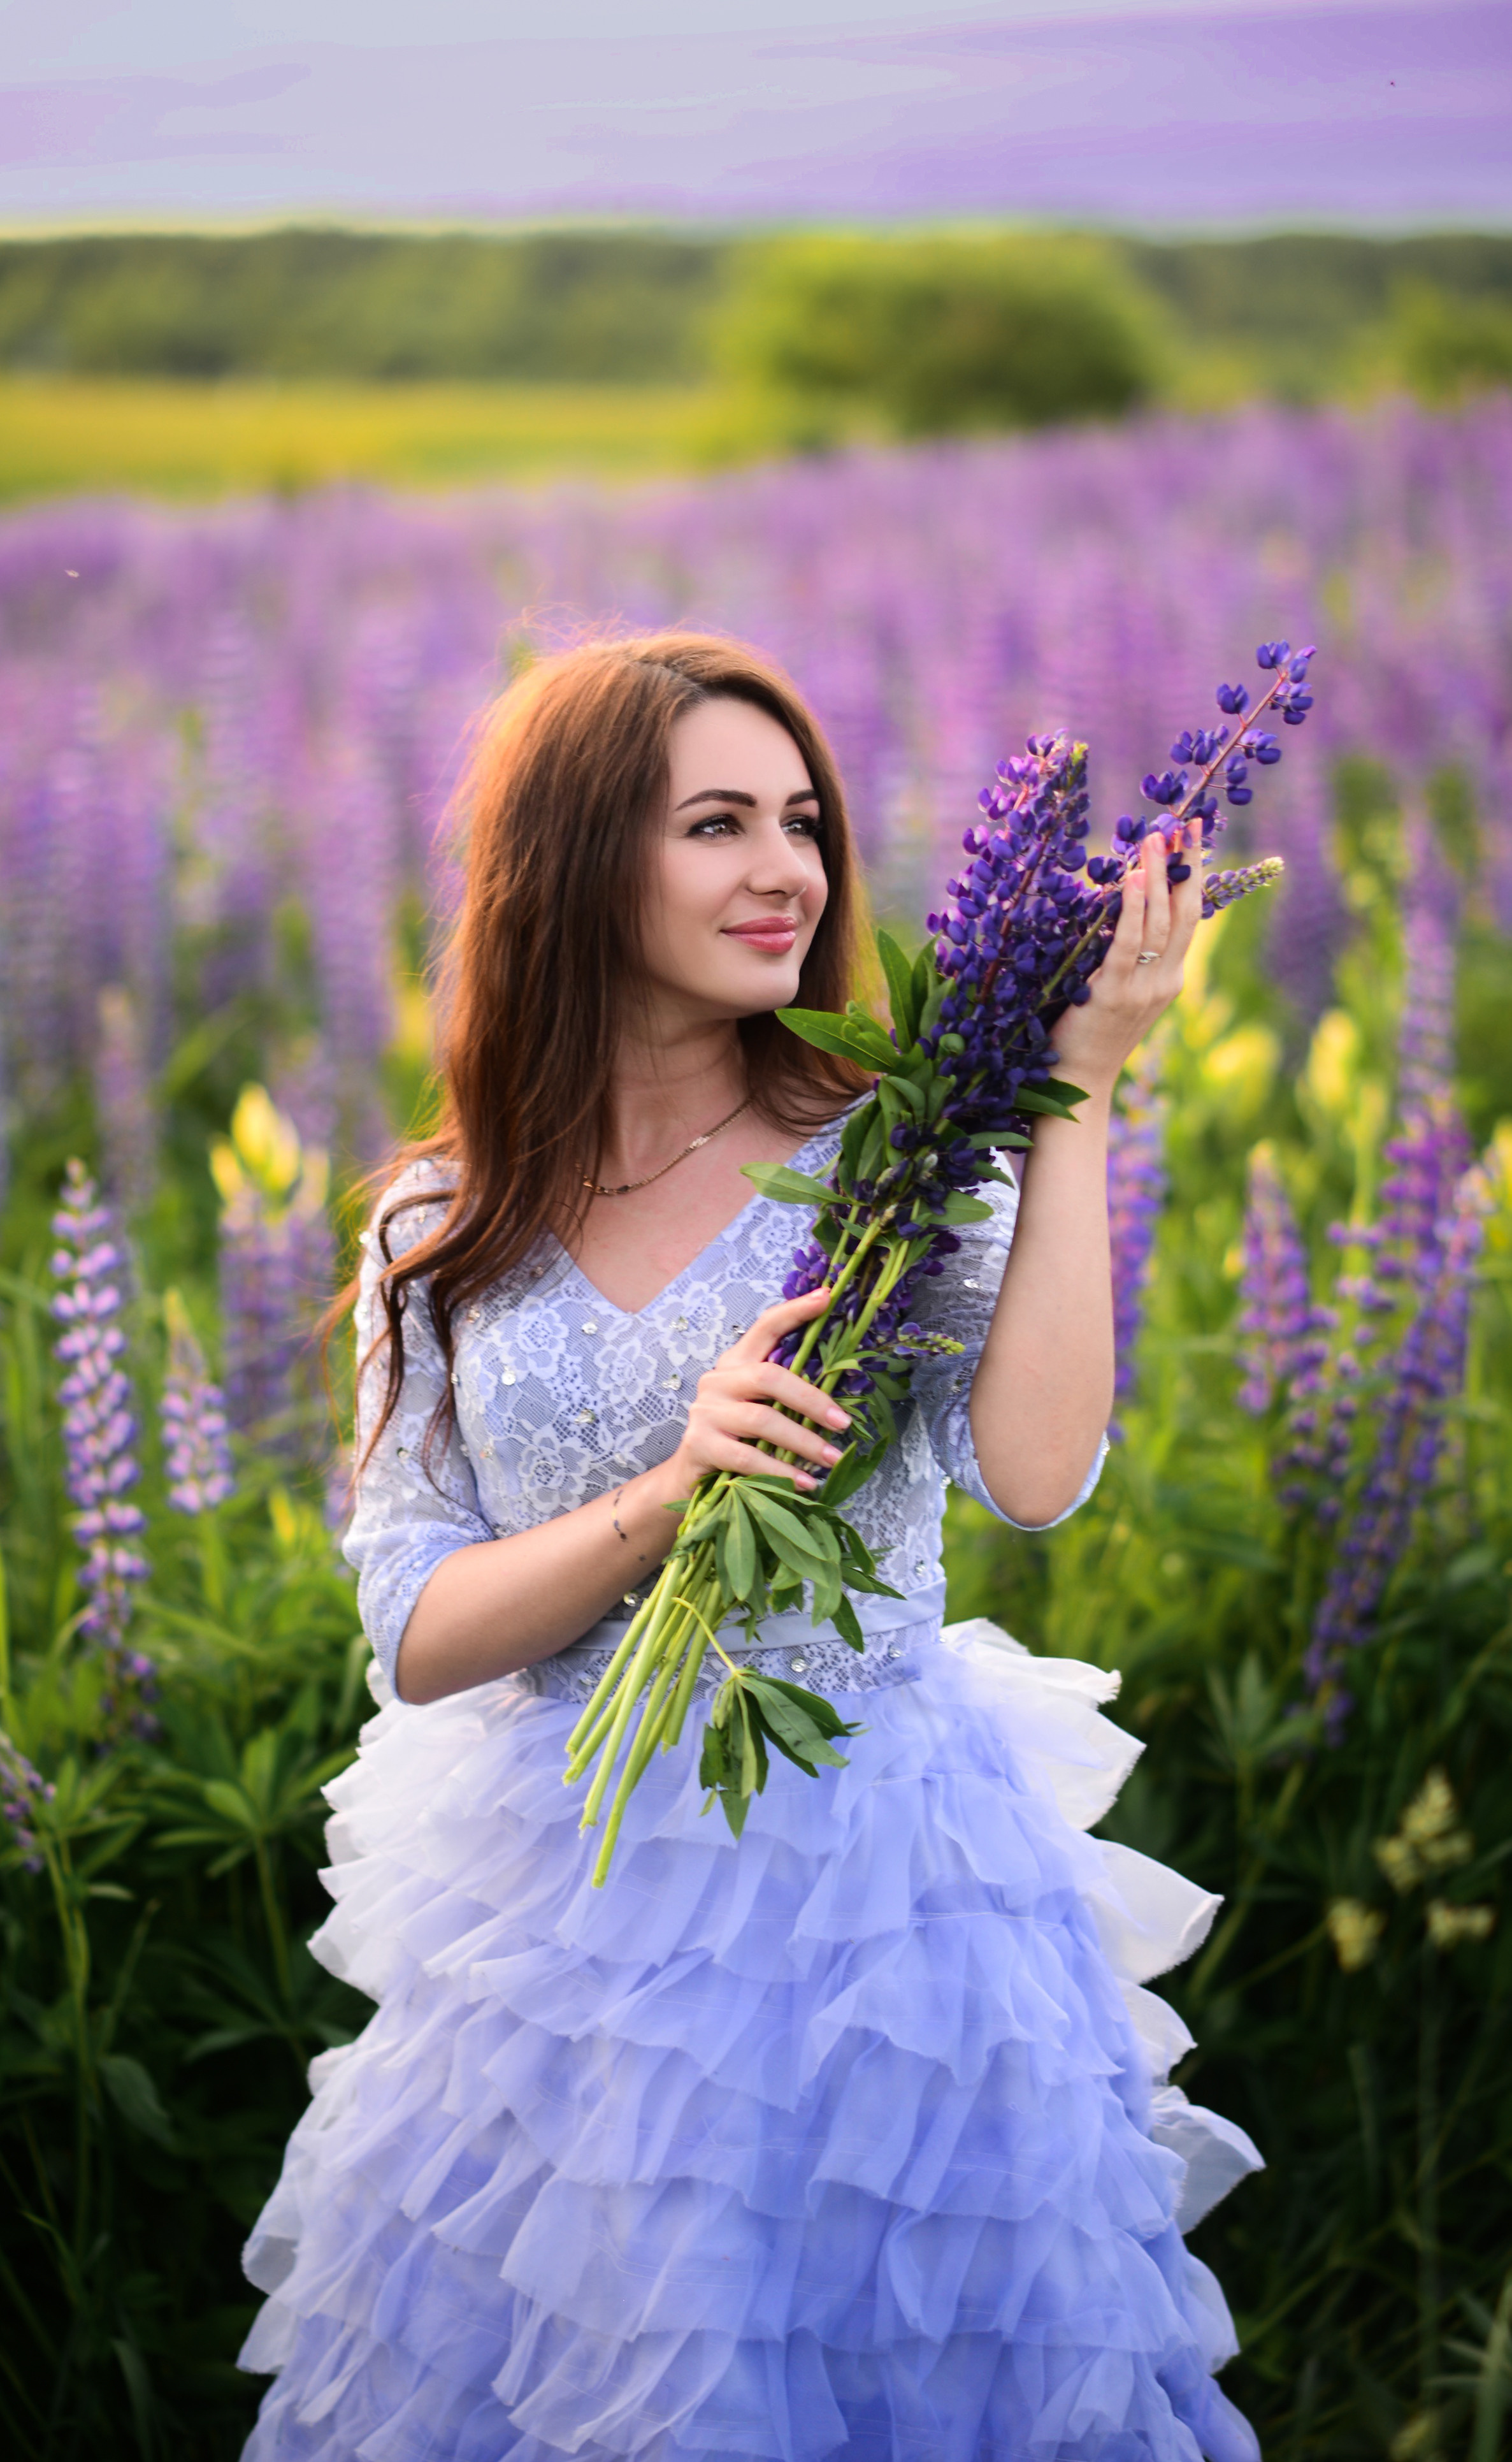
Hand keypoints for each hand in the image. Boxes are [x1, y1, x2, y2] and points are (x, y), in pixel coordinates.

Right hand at [659, 1286, 850, 1496]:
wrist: (690, 1477)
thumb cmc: (737, 1438)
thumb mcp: (759, 1407)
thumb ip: (786, 1393)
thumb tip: (842, 1394)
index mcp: (736, 1363)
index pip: (765, 1326)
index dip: (795, 1311)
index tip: (827, 1296)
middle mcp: (718, 1380)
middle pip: (769, 1376)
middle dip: (811, 1400)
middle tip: (843, 1423)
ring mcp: (706, 1412)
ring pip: (762, 1420)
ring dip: (803, 1442)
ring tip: (832, 1459)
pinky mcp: (701, 1444)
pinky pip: (747, 1458)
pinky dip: (781, 1471)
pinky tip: (805, 1482)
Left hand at [1050, 825, 1201, 1097]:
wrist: (1079, 1082)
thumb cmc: (1090, 1034)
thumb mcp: (1121, 992)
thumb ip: (1127, 957)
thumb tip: (1115, 908)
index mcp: (1170, 979)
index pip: (1189, 918)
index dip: (1194, 877)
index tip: (1195, 838)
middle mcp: (1165, 981)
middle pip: (1185, 912)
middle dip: (1187, 866)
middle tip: (1185, 823)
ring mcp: (1143, 988)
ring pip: (1159, 922)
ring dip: (1158, 876)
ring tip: (1155, 839)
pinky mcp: (1114, 993)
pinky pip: (1127, 943)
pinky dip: (1130, 908)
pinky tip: (1131, 878)